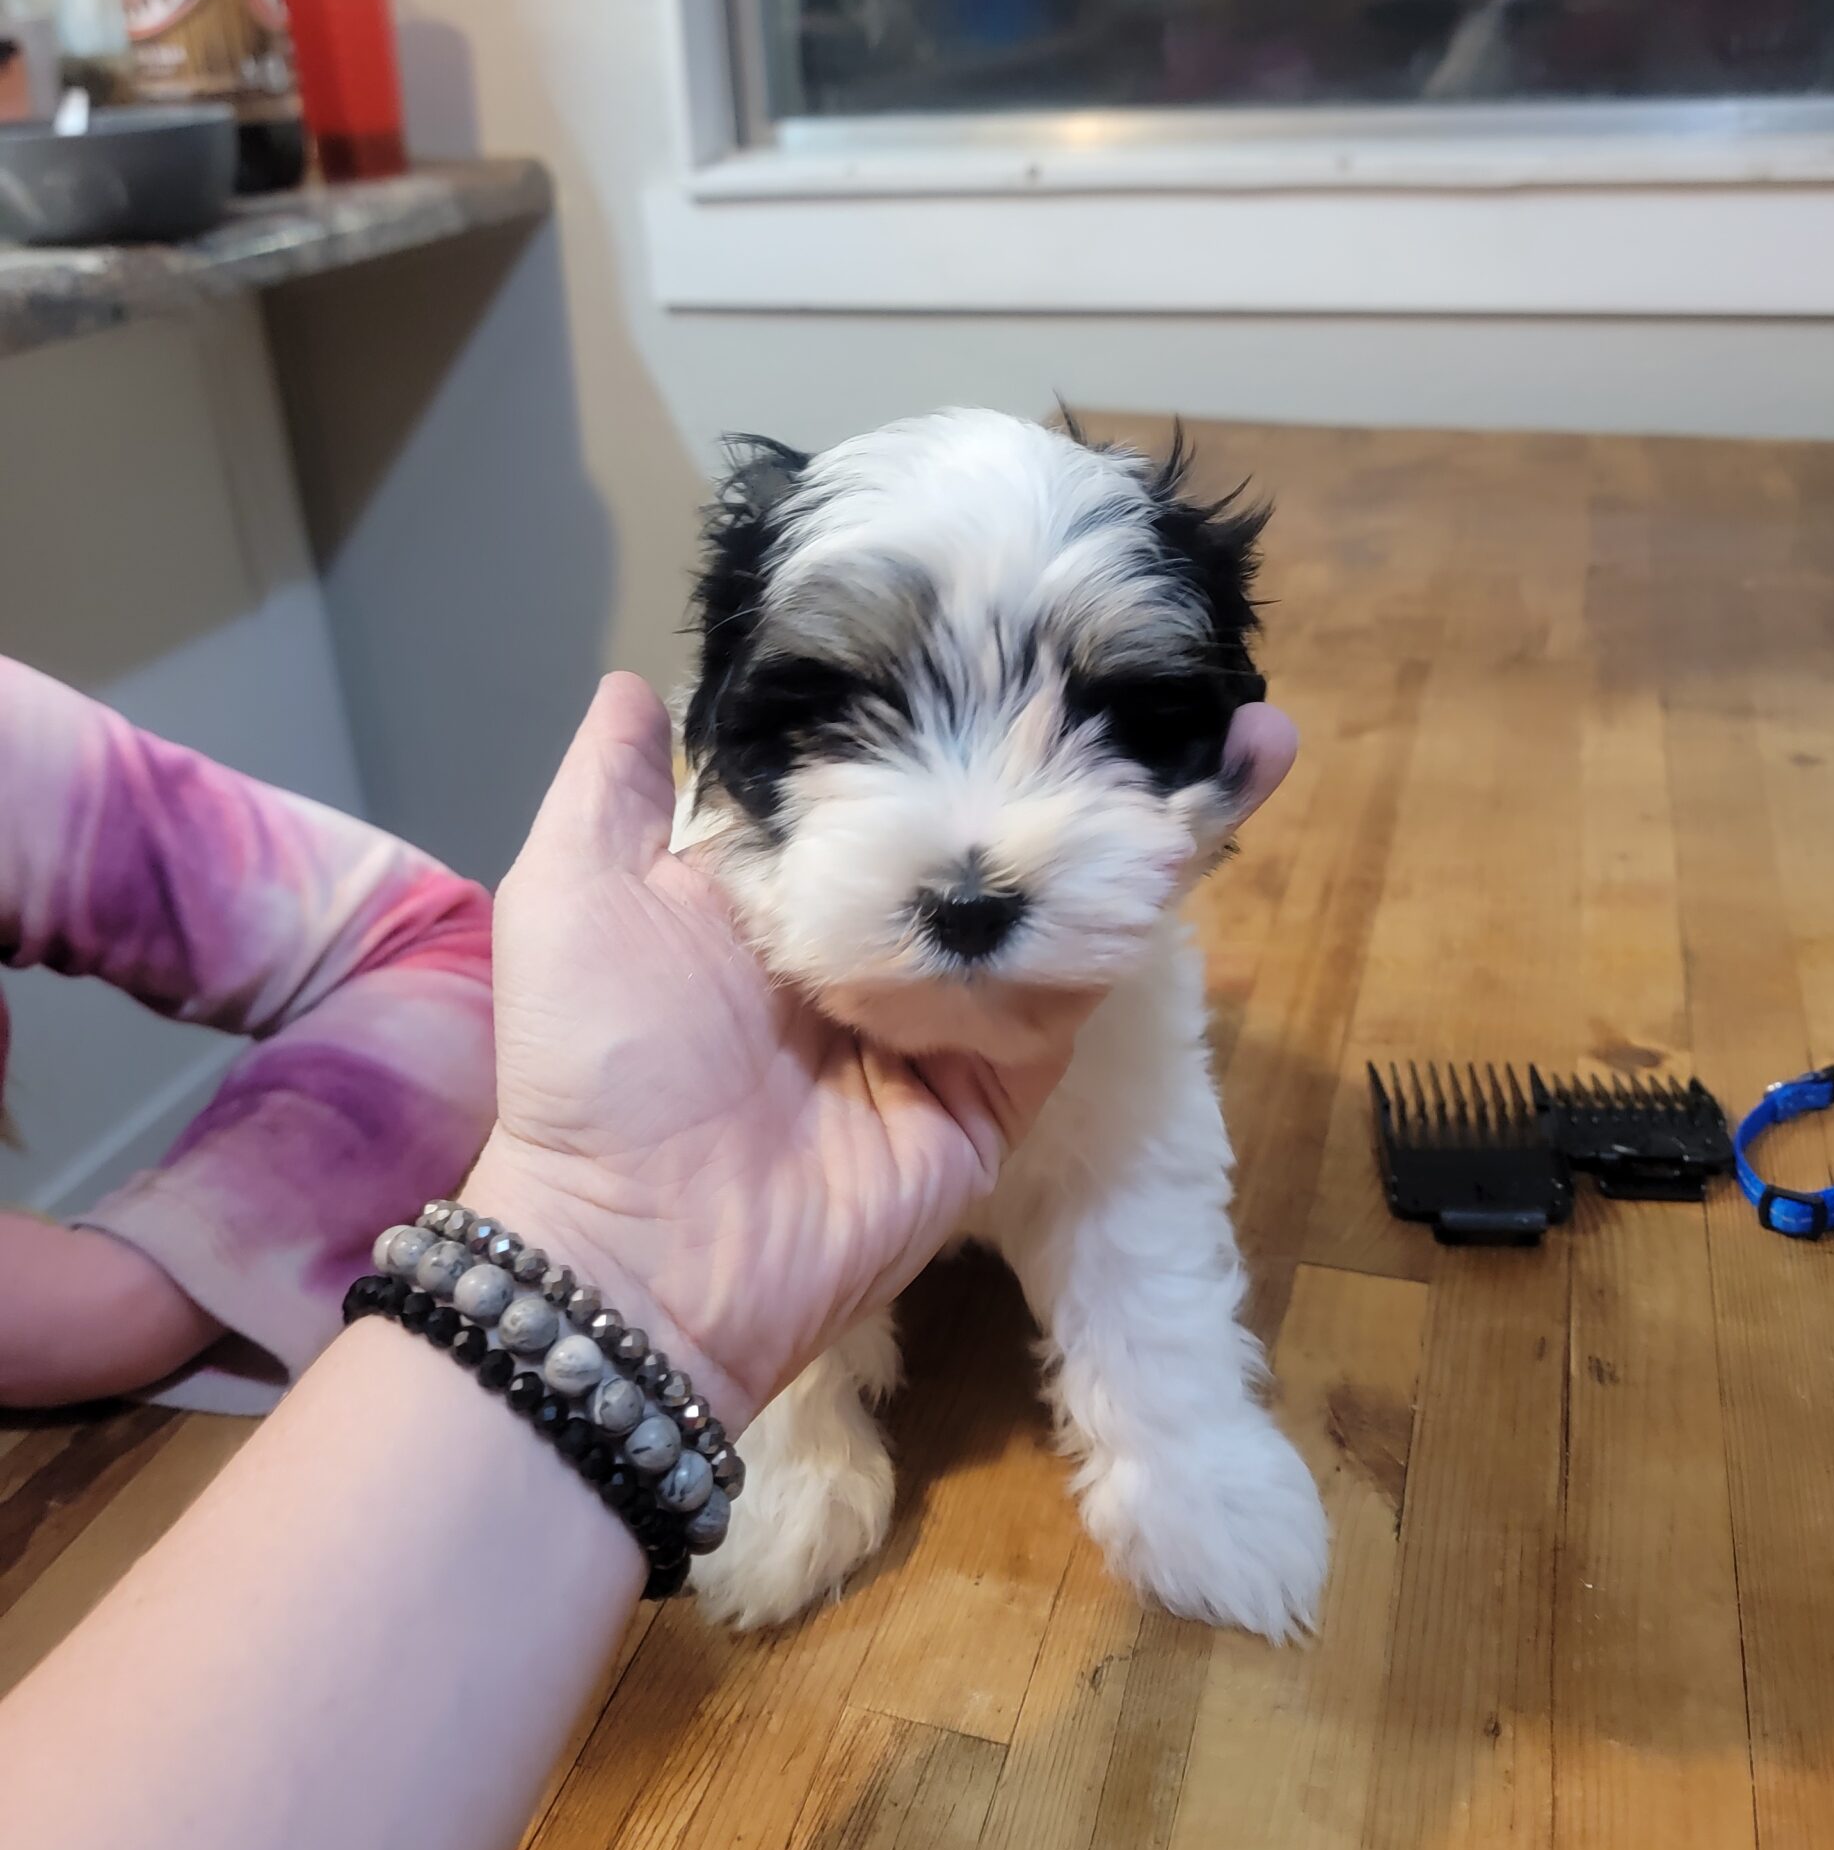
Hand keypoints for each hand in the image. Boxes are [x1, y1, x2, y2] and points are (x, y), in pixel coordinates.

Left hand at [468, 676, 1298, 1432]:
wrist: (646, 1252)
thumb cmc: (599, 1058)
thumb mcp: (574, 890)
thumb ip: (616, 784)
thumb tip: (637, 674)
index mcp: (788, 877)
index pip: (886, 760)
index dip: (948, 689)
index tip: (1020, 597)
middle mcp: (880, 926)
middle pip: (994, 818)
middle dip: (1080, 739)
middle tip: (1171, 642)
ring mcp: (953, 1002)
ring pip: (1059, 891)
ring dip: (1150, 809)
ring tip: (1244, 720)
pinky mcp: (1007, 1078)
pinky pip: (1077, 986)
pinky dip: (1137, 911)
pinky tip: (1207, 821)